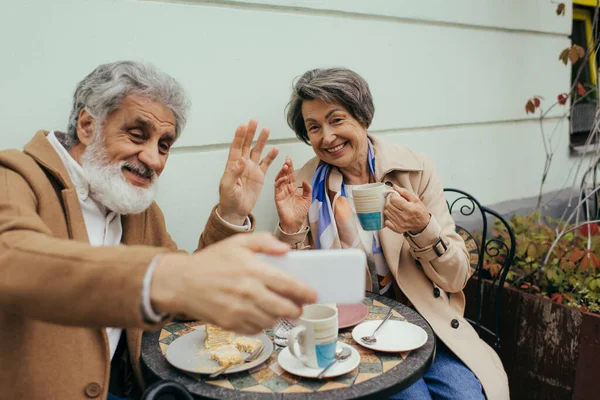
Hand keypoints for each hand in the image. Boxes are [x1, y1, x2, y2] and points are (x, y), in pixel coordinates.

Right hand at [152, 233, 316, 333]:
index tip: (313, 294)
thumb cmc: (210, 262)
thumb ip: (264, 242)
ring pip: (271, 321)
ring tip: (278, 309)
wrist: (181, 282)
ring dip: (279, 317)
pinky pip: (255, 329)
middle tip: (298, 306)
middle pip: (285, 308)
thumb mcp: (238, 242)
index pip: (289, 285)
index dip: (305, 292)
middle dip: (296, 309)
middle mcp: (248, 293)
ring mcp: (239, 311)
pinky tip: (259, 313)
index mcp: (253, 271)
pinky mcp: (230, 324)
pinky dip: (262, 324)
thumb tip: (286, 250)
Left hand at [218, 120, 278, 224]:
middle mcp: (242, 164)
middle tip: (254, 121)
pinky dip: (271, 156)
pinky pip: (266, 163)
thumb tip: (242, 160)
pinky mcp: (259, 176)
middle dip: (250, 133)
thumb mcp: (228, 186)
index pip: (236, 147)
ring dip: (261, 141)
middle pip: (247, 145)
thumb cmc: (228, 199)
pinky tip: (275, 149)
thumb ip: (234, 173)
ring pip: (257, 151)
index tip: (242, 126)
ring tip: (266, 130)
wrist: (236, 210)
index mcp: (232, 165)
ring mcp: (251, 169)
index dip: (239, 137)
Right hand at [274, 157, 311, 232]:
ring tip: (285, 166)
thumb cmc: (300, 213)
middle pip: (285, 175)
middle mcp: (286, 189)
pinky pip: (277, 188)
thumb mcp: (308, 199)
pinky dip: (279, 182)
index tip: (290, 159)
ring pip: (279, 179)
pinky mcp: (277, 198)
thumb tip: (304, 180)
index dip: (290, 167)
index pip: (291, 175)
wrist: (295, 224)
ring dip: (282, 172)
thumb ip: (307, 189)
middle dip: (286, 167)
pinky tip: (283, 178)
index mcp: (293, 188)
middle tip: (287, 159)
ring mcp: (281, 193)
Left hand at [384, 184, 430, 234]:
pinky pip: (386, 222)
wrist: (423, 224)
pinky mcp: (398, 229)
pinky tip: (394, 215)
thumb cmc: (419, 210)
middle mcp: (404, 217)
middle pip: (388, 205)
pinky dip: (389, 217)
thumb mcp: (415, 199)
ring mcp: (400, 224)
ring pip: (386, 212)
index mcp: (409, 208)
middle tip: (395, 201)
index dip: (393, 196)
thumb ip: (404, 192)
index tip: (395, 196)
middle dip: (390, 201)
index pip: (393, 199)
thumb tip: (394, 187)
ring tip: (396, 208)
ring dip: (389, 209)